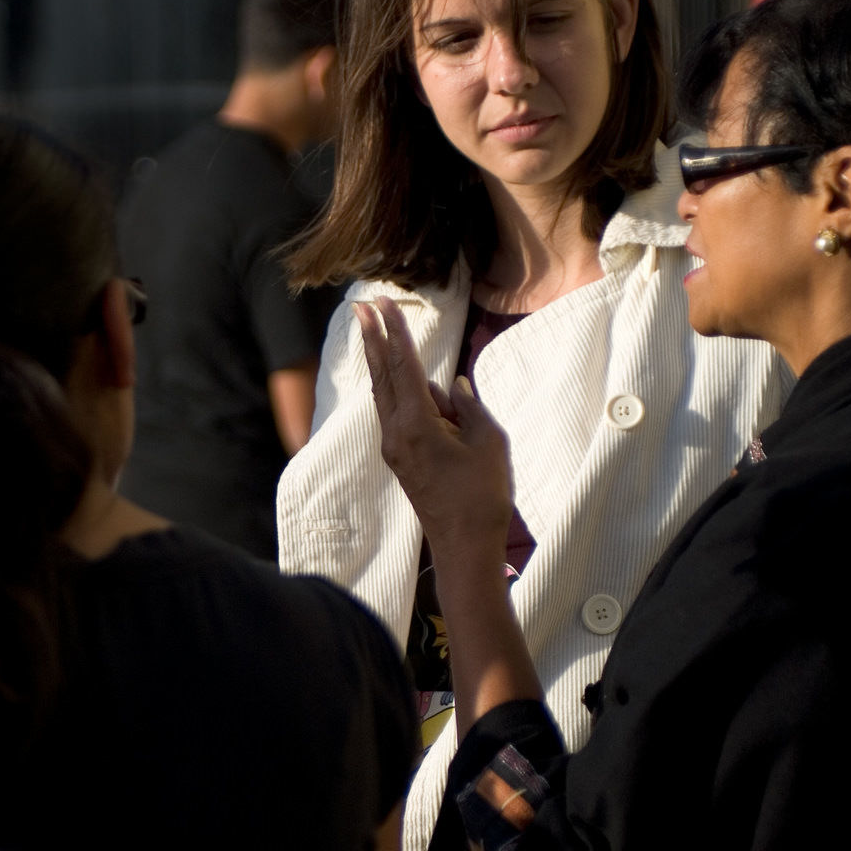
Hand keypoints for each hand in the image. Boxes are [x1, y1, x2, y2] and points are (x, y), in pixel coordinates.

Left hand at [354, 297, 513, 558]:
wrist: (464, 546)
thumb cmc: (483, 495)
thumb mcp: (488, 442)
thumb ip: (469, 407)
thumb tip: (450, 386)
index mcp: (417, 425)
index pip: (404, 367)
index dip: (395, 332)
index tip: (384, 304)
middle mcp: (396, 433)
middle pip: (382, 376)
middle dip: (373, 339)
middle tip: (361, 306)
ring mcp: (394, 448)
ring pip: (385, 394)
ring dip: (381, 362)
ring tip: (375, 330)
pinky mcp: (400, 459)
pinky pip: (395, 413)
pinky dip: (395, 389)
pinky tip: (406, 379)